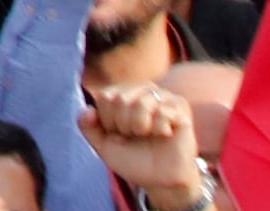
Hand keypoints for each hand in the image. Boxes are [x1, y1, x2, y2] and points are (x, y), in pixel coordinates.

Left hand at [83, 84, 206, 210]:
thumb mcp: (104, 145)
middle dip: (124, 125)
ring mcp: (162, 96)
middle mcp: (142, 90)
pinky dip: (159, 129)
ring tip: (149, 135)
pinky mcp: (180, 106)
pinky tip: (165, 134)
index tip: (119, 134)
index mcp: (121, 93)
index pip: (105, 97)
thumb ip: (88, 127)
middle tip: (136, 136)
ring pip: (141, 104)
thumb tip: (88, 110)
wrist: (161, 180)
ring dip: (141, 127)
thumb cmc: (133, 159)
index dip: (109, 122)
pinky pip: (162, 112)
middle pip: (120, 99)